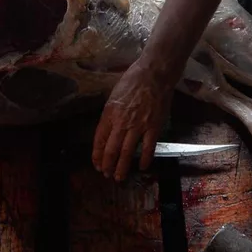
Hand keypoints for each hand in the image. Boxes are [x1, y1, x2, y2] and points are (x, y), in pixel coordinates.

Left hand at [93, 55, 177, 181]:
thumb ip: (111, 114)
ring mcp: (138, 126)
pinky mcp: (154, 127)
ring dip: (122, 167)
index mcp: (109, 113)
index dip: (97, 154)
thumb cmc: (133, 80)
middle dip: (107, 165)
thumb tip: (108, 129)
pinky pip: (148, 148)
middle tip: (106, 175)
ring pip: (126, 152)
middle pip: (111, 149)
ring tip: (119, 177)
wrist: (154, 74)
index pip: (99, 139)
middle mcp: (121, 122)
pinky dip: (144, 160)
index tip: (97, 164)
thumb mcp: (114, 96)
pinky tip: (142, 167)